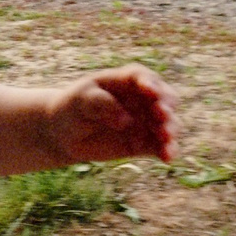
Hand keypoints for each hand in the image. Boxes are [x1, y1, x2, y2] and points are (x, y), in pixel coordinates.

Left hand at [45, 66, 176, 165]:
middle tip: (161, 114)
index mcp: (128, 80)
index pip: (144, 77)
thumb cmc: (74, 107)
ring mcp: (147, 121)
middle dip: (166, 106)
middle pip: (166, 99)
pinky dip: (168, 151)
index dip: (150, 83)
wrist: (65, 133)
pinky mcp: (145, 143)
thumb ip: (102, 104)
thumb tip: (126, 120)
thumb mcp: (81, 100)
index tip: (150, 91)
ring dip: (170, 130)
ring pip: (168, 124)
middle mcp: (144, 99)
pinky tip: (167, 158)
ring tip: (166, 137)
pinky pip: (161, 147)